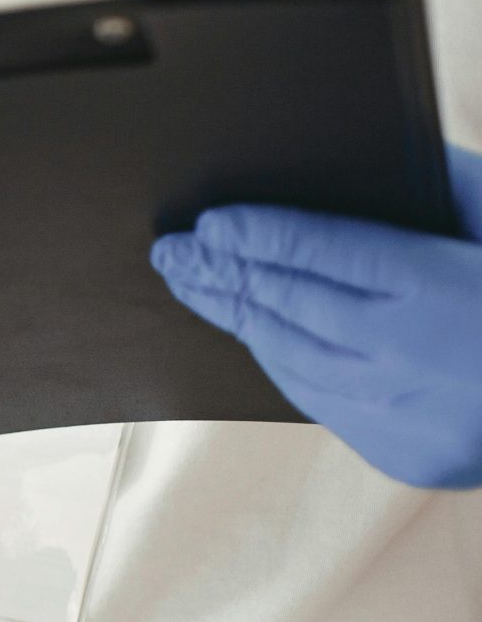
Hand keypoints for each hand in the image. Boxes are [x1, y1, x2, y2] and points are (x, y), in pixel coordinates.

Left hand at [153, 145, 481, 488]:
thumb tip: (365, 166)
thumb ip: (447, 189)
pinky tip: (255, 331)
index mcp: (445, 292)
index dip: (261, 236)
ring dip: (240, 319)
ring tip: (198, 284)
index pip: (325, 253)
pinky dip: (280, 361)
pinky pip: (318, 400)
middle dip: (225, 275)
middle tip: (173, 251)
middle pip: (291, 308)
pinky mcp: (404, 455)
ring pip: (291, 359)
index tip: (212, 222)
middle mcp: (413, 358)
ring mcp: (405, 414)